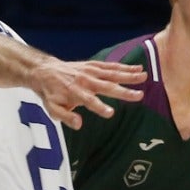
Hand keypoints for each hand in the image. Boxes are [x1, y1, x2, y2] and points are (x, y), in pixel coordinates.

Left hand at [27, 58, 146, 128]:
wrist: (45, 71)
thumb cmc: (50, 93)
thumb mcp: (52, 109)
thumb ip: (65, 117)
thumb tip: (79, 125)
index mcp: (74, 92)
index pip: (89, 101)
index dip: (99, 107)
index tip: (111, 113)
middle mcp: (84, 80)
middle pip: (106, 86)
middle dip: (123, 91)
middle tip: (139, 96)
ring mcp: (90, 71)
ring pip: (112, 73)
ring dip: (129, 75)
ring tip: (144, 77)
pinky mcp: (93, 65)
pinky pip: (110, 66)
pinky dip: (124, 66)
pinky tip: (138, 68)